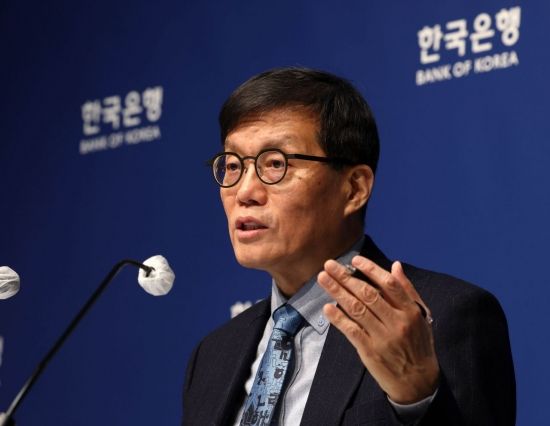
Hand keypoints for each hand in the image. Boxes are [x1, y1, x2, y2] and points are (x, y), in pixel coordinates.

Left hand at [317, 256, 438, 403]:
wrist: (418, 382)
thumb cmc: (418, 344)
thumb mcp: (420, 316)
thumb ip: (407, 290)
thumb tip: (395, 265)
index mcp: (410, 311)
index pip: (389, 284)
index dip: (371, 269)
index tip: (354, 260)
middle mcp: (397, 322)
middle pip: (368, 294)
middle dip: (346, 277)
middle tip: (329, 265)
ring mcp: (382, 337)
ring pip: (356, 309)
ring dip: (337, 292)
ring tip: (323, 279)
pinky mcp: (370, 351)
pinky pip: (351, 330)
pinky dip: (338, 318)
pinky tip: (328, 307)